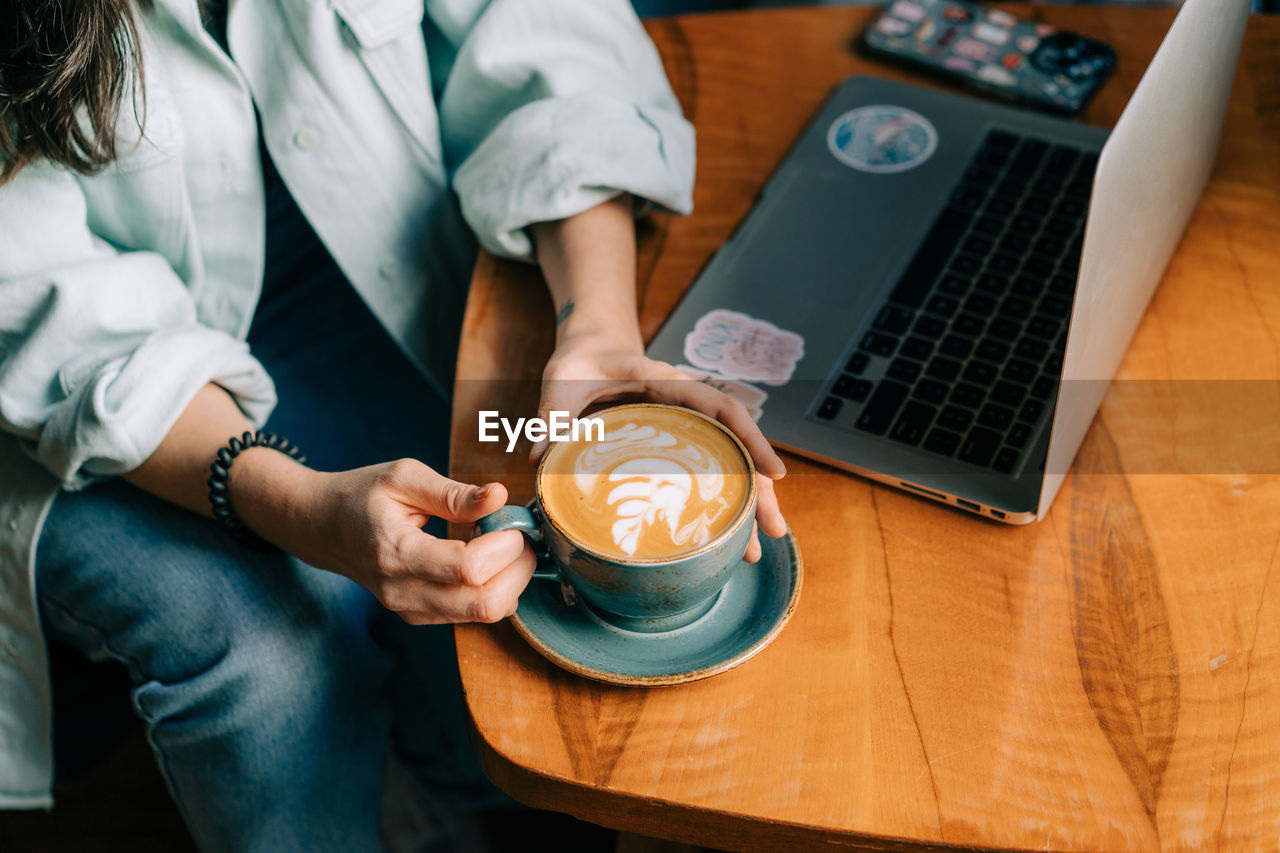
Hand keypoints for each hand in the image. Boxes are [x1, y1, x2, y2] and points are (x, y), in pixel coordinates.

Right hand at [234, 452, 534, 624]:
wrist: (321, 527)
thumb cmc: (360, 495)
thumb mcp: (403, 477)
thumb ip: (454, 493)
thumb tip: (500, 496)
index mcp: (395, 553)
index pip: (467, 568)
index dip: (503, 547)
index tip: (511, 521)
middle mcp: (402, 592)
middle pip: (483, 603)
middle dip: (518, 569)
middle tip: (521, 534)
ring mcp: (410, 610)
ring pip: (484, 615)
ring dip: (511, 581)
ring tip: (507, 545)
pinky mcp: (420, 616)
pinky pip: (473, 615)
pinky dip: (495, 590)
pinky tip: (490, 560)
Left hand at [531, 333, 786, 561]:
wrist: (589, 348)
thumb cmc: (580, 361)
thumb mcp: (563, 380)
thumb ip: (552, 416)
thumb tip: (538, 459)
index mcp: (668, 384)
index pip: (722, 410)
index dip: (751, 441)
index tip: (773, 474)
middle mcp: (688, 405)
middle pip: (736, 446)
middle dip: (759, 489)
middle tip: (774, 531)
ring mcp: (687, 425)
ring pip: (727, 463)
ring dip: (744, 503)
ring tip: (754, 549)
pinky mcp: (679, 441)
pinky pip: (708, 469)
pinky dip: (719, 500)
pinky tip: (723, 533)